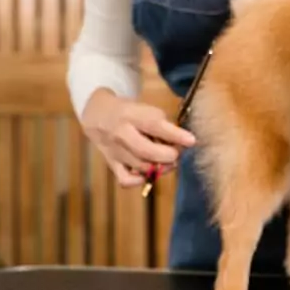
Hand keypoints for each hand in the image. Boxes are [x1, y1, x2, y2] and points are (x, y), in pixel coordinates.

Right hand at [81, 89, 195, 186]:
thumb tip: (182, 142)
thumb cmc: (130, 111)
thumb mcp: (145, 109)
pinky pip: (125, 180)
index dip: (175, 135)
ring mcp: (115, 151)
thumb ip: (163, 124)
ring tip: (167, 161)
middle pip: (146, 151)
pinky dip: (139, 180)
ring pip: (140, 167)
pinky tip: (148, 172)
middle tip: (176, 154)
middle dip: (167, 156)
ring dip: (159, 168)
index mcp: (131, 115)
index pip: (154, 125)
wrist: (98, 114)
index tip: (191, 141)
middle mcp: (121, 134)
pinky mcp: (111, 164)